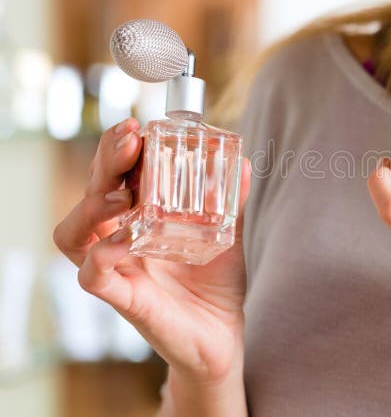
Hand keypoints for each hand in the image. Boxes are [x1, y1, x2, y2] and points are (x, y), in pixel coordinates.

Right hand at [53, 118, 251, 383]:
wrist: (223, 337)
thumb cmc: (214, 284)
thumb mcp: (225, 234)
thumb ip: (230, 201)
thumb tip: (244, 163)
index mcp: (137, 220)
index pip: (114, 177)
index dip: (118, 150)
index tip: (139, 128)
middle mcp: (118, 241)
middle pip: (91, 194)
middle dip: (106, 161)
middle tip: (130, 139)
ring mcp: (117, 271)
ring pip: (72, 234)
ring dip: (91, 206)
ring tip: (122, 193)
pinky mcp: (124, 300)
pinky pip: (93, 275)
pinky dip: (102, 253)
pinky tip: (125, 236)